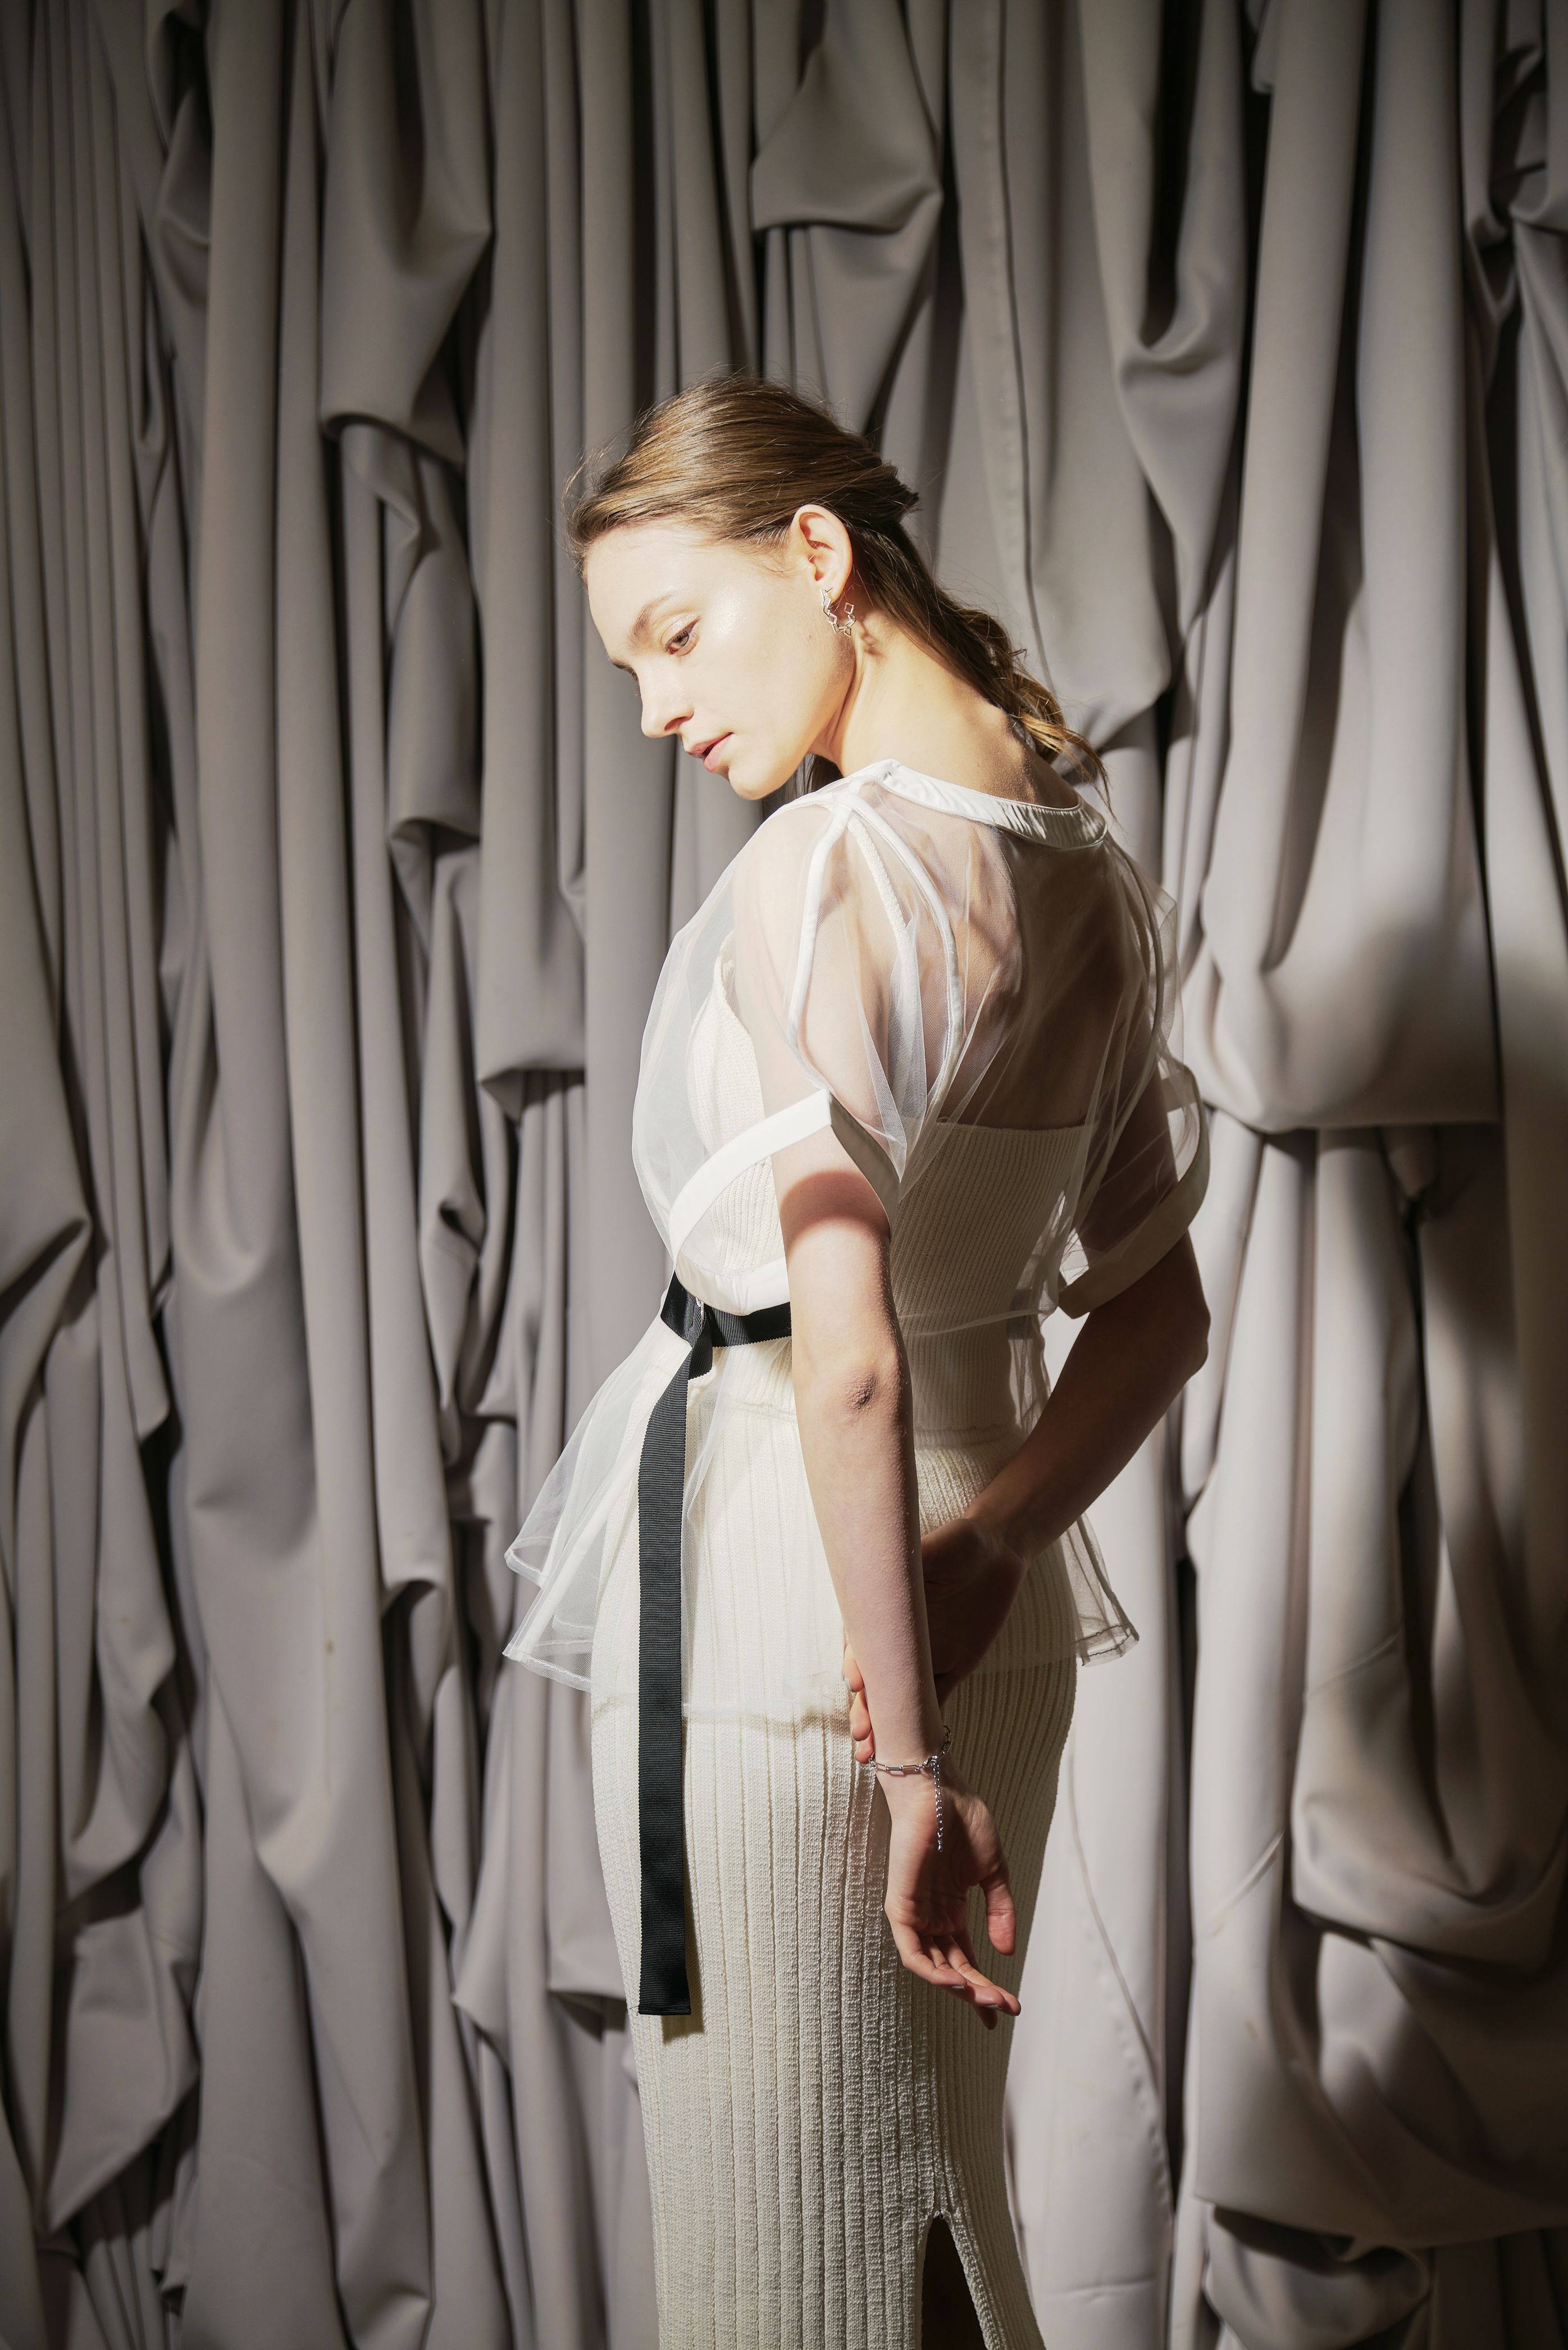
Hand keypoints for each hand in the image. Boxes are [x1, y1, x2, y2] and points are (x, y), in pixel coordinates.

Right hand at [842, 1517, 1026, 1763]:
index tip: (855, 1681)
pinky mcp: (950, 1670)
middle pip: (876, 1678)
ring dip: (884, 1726)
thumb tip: (888, 1562)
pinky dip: (921, 1728)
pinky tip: (911, 1752)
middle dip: (865, 1706)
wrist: (997, 1550)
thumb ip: (914, 1560)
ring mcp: (923, 1656)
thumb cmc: (960, 1543)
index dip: (858, 1661)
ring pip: (898, 1698)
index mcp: (887, 1609)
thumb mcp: (934, 1546)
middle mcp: (899, 1638)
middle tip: (862, 1733)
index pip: (866, 1640)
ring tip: (872, 1755)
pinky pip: (933, 1703)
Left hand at [879, 1764, 1018, 2028]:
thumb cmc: (964, 1822)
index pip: (966, 1960)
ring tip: (986, 2000)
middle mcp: (933, 1918)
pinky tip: (955, 1983)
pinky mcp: (900, 1907)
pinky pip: (912, 1952)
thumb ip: (1001, 1910)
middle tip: (1004, 2009)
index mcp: (952, 1911)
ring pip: (933, 1968)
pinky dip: (932, 1972)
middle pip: (953, 1970)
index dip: (986, 1987)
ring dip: (959, 1988)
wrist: (940, 1791)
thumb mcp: (993, 1872)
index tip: (1009, 2009)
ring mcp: (915, 1914)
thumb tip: (1007, 1951)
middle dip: (978, 1993)